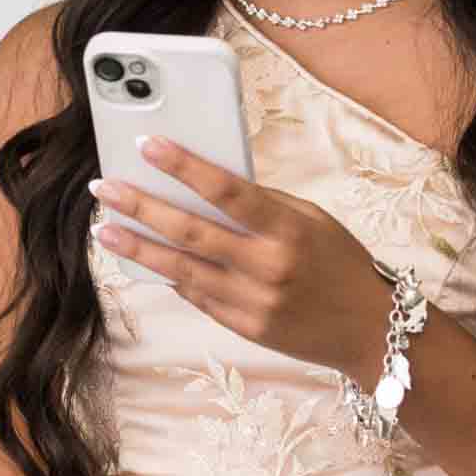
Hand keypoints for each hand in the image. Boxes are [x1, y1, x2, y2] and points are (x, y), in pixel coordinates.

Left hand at [91, 136, 390, 374]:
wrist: (370, 330)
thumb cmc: (342, 264)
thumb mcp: (313, 219)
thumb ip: (263, 204)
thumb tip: (208, 183)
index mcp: (289, 229)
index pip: (227, 191)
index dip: (184, 166)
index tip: (148, 145)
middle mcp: (268, 266)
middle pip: (191, 232)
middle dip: (141, 208)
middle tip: (106, 188)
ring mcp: (253, 302)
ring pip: (182, 269)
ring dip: (139, 248)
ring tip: (105, 231)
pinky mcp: (244, 328)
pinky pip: (197, 296)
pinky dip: (170, 275)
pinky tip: (145, 260)